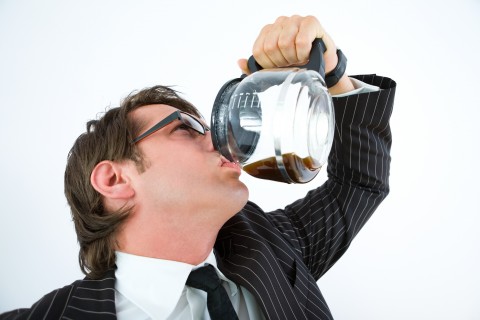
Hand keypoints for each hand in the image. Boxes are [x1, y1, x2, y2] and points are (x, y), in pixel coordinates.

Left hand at [238, 15, 353, 94]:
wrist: (322, 64)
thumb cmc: (298, 64)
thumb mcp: (275, 69)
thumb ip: (255, 67)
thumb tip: (239, 61)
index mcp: (268, 32)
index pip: (258, 50)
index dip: (269, 64)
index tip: (279, 67)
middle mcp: (280, 23)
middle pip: (270, 47)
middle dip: (282, 62)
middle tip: (292, 63)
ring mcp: (295, 20)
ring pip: (284, 43)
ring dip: (293, 57)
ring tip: (299, 59)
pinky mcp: (310, 22)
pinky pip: (301, 41)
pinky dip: (303, 53)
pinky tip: (307, 55)